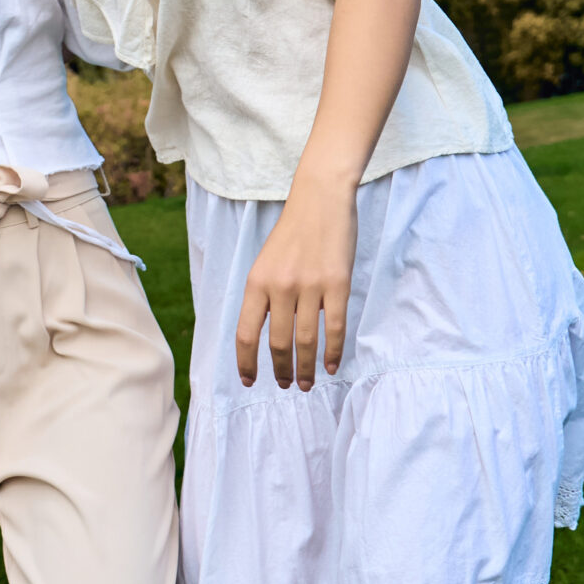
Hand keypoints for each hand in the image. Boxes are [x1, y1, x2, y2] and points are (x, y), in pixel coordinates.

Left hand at [235, 172, 356, 389]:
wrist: (319, 199)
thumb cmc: (292, 233)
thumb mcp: (266, 262)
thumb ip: (263, 295)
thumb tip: (263, 336)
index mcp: (256, 281)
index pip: (245, 333)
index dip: (246, 362)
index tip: (250, 381)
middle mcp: (280, 286)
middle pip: (278, 343)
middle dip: (280, 370)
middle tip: (286, 385)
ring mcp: (310, 286)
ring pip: (305, 341)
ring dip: (305, 368)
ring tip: (306, 384)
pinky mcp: (337, 284)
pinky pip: (334, 328)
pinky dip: (333, 352)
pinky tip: (332, 366)